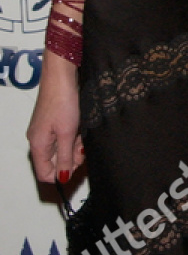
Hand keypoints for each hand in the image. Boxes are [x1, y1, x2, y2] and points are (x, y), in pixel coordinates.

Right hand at [27, 54, 83, 184]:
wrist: (61, 76)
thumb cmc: (63, 102)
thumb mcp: (67, 134)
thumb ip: (65, 157)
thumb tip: (62, 178)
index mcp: (38, 145)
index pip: (45, 174)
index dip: (62, 174)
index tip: (77, 163)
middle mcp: (39, 141)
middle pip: (55, 162)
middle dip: (72, 158)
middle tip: (82, 146)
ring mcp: (46, 132)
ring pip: (62, 150)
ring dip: (75, 146)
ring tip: (82, 134)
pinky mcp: (54, 124)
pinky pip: (64, 138)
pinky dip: (74, 136)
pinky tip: (80, 128)